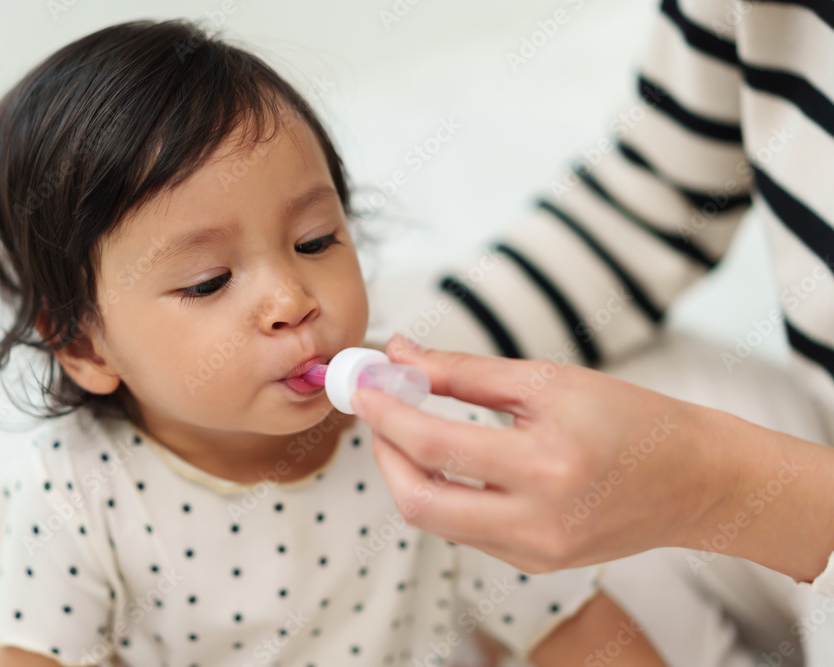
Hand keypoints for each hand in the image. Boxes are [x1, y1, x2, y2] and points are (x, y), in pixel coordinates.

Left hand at [351, 334, 727, 572]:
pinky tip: (450, 462)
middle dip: (384, 455)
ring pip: (437, 521)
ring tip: (410, 429)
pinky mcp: (535, 564)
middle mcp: (538, 521)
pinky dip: (444, 494)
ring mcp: (535, 553)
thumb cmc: (630, 419)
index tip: (362, 386)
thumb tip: (402, 356)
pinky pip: (466, 532)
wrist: (694, 479)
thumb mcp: (547, 379)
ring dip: (409, 474)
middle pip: (419, 503)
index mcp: (545, 465)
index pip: (434, 445)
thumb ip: (465, 370)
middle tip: (378, 414)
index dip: (385, 413)